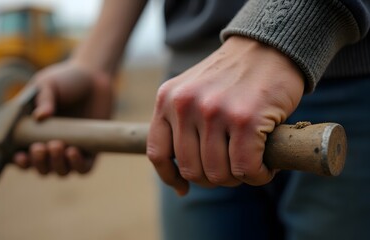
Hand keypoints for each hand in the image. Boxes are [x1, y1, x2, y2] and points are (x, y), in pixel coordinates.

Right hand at [13, 60, 112, 175]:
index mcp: (34, 135)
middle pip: (42, 169)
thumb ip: (43, 98)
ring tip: (57, 145)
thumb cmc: (66, 80)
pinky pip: (84, 169)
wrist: (94, 76)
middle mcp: (52, 146)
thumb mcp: (48, 84)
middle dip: (40, 163)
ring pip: (61, 171)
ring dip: (57, 165)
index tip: (20, 156)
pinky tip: (73, 151)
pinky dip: (78, 166)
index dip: (21, 163)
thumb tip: (40, 117)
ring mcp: (72, 149)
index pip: (24, 159)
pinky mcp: (92, 150)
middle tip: (41, 147)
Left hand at [147, 36, 303, 195]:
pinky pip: (246, 168)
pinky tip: (264, 167)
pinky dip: (257, 175)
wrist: (267, 47)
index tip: (183, 187)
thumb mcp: (191, 91)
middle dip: (213, 178)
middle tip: (232, 168)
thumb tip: (180, 175)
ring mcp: (214, 111)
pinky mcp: (245, 119)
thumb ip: (180, 123)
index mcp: (167, 99)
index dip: (171, 177)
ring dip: (237, 177)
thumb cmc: (231, 77)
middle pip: (192, 170)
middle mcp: (185, 105)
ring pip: (218, 174)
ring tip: (248, 163)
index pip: (158, 153)